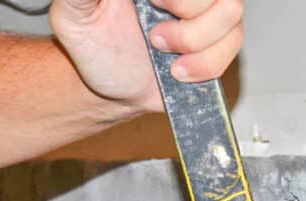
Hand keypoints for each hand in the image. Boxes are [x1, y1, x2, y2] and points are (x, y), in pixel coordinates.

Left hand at [50, 0, 243, 113]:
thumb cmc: (93, 46)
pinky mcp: (219, 44)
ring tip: (163, 51)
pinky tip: (178, 70)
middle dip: (186, 15)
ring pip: (231, 13)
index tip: (153, 2)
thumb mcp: (73, 12)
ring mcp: (208, 14)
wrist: (110, 87)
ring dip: (196, 40)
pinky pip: (232, 47)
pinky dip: (204, 64)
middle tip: (153, 35)